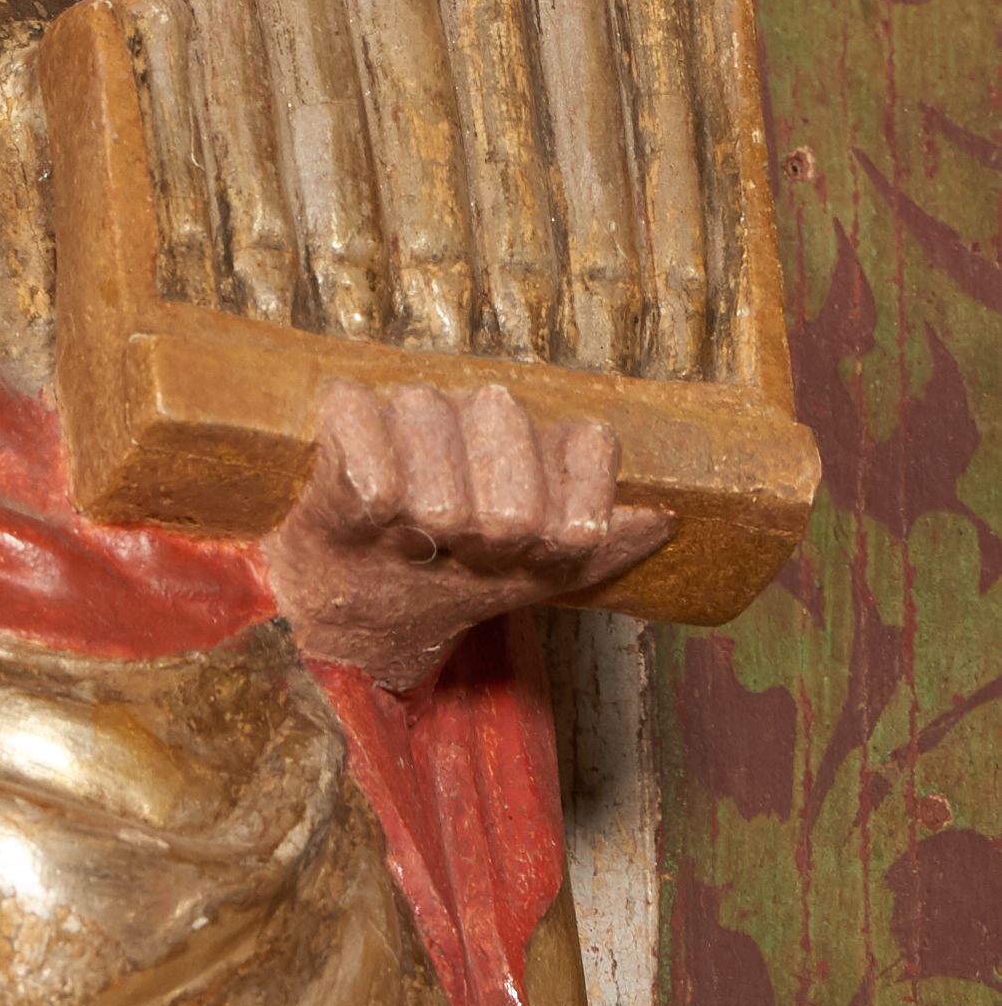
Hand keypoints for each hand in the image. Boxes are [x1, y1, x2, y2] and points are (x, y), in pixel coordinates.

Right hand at [266, 377, 671, 695]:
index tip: (533, 546)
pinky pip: (378, 485)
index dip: (568, 517)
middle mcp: (481, 408)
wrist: (357, 598)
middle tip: (463, 551)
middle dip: (488, 550)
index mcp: (536, 435)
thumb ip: (603, 546)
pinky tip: (370, 523)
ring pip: (442, 501)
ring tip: (411, 543)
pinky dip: (375, 519)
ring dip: (425, 543)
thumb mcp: (536, 571)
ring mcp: (415, 407)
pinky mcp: (344, 414)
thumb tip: (662, 518)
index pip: (591, 449)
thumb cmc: (451, 573)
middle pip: (515, 503)